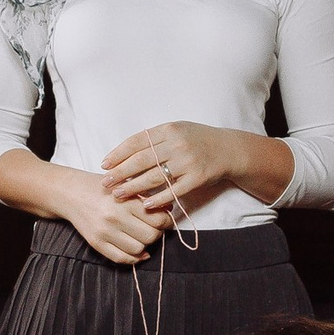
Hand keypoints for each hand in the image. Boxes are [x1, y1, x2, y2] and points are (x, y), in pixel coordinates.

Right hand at [55, 167, 170, 263]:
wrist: (71, 193)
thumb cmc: (101, 187)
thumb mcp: (124, 186)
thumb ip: (146, 196)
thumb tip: (169, 209)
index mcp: (125, 201)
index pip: (158, 219)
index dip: (166, 221)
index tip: (164, 219)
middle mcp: (115, 218)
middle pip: (151, 236)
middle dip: (156, 233)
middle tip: (153, 227)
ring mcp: (105, 232)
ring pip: (138, 249)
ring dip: (144, 245)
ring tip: (141, 235)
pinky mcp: (96, 243)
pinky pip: (120, 258)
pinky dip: (133, 258)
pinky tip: (137, 251)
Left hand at [99, 121, 243, 216]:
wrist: (228, 150)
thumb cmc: (197, 140)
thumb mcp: (176, 130)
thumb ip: (154, 138)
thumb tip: (124, 152)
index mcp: (168, 130)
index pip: (137, 142)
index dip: (118, 154)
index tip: (104, 164)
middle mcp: (177, 144)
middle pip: (141, 160)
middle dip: (120, 172)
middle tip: (105, 183)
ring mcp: (187, 162)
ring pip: (154, 177)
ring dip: (133, 187)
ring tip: (118, 194)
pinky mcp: (197, 178)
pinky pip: (173, 191)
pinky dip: (157, 199)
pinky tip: (144, 205)